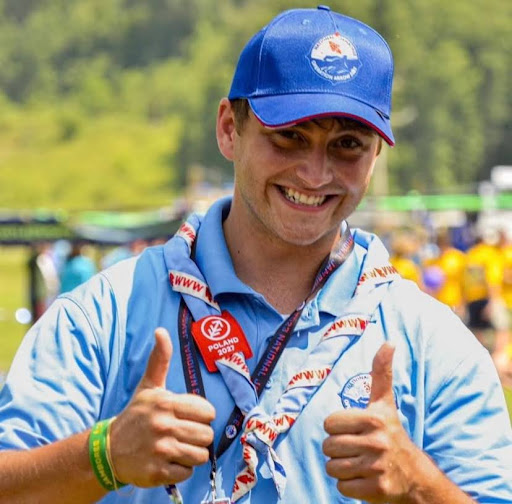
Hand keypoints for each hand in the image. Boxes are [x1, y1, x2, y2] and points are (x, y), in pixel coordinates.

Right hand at [109, 328, 214, 487]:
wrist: (108, 450)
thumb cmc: (136, 415)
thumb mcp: (148, 386)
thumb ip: (160, 360)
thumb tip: (161, 331)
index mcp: (166, 402)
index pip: (208, 412)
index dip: (202, 416)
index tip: (189, 417)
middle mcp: (164, 426)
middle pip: (207, 435)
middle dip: (198, 435)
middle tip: (183, 434)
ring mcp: (160, 451)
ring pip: (200, 455)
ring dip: (192, 453)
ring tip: (177, 447)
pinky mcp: (158, 473)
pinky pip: (188, 472)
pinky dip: (181, 468)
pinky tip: (169, 460)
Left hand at [323, 343, 421, 502]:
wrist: (414, 475)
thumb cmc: (391, 433)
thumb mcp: (385, 402)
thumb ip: (381, 372)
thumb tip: (389, 341)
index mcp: (373, 418)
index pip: (329, 423)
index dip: (337, 428)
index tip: (354, 430)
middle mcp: (376, 442)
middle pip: (328, 446)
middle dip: (338, 449)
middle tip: (356, 448)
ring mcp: (376, 468)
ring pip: (332, 468)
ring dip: (342, 468)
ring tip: (359, 463)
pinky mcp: (376, 490)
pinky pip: (342, 488)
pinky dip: (349, 486)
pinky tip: (364, 479)